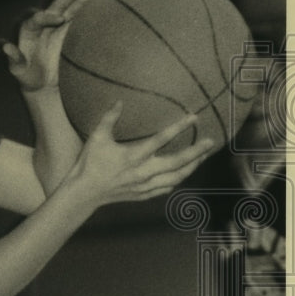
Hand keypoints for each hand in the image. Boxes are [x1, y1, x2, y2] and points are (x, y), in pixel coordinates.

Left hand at [3, 0, 108, 91]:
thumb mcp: (18, 70)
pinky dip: (80, 4)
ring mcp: (52, 24)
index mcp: (26, 30)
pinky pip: (72, 13)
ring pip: (64, 6)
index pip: (36, 19)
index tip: (60, 19)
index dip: (47, 17)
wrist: (39, 81)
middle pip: (52, 6)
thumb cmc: (26, 75)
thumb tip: (3, 46)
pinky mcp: (63, 28)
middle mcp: (39, 23)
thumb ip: (14, 58)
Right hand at [68, 102, 215, 205]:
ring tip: (202, 157)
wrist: (84, 192)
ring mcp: (145, 185)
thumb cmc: (89, 163)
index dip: (179, 127)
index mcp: (133, 156)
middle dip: (196, 152)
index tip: (193, 117)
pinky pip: (167, 188)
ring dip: (191, 167)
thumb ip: (109, 118)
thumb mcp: (96, 137)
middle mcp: (143, 172)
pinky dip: (177, 180)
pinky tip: (182, 174)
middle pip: (177, 162)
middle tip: (210, 142)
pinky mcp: (143, 194)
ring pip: (176, 177)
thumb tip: (119, 101)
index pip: (161, 139)